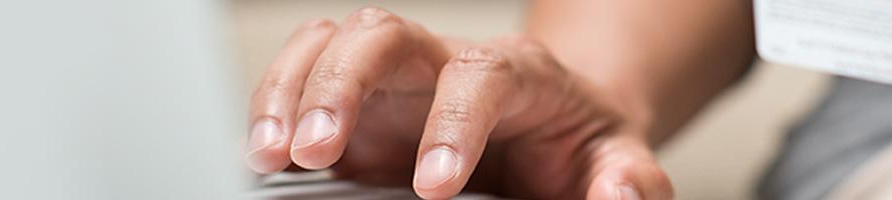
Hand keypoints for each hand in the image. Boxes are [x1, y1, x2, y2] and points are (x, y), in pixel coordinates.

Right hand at [243, 7, 670, 199]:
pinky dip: (271, 104)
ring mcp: (394, 81)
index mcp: (518, 75)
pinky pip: (302, 75)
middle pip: (386, 34)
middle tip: (318, 151)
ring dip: (292, 90)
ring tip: (271, 154)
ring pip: (334, 43)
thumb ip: (629, 180)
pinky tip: (262, 152)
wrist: (556, 131)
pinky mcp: (356, 106)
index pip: (480, 76)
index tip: (434, 187)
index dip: (453, 123)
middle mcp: (445, 64)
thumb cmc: (581, 146)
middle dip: (343, 85)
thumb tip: (621, 198)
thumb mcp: (620, 162)